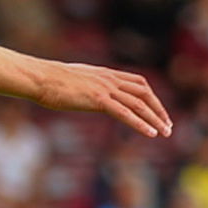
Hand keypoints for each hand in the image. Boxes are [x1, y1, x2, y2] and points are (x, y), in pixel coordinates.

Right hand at [30, 62, 173, 138]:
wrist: (39, 78)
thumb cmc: (48, 81)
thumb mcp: (72, 80)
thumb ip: (84, 85)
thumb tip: (81, 91)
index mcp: (105, 73)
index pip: (138, 83)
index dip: (151, 97)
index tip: (158, 111)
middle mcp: (110, 79)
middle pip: (145, 93)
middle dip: (159, 109)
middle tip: (168, 125)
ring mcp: (105, 88)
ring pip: (139, 104)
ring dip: (155, 119)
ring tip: (165, 132)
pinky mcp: (98, 100)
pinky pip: (125, 113)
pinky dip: (140, 124)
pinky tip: (151, 134)